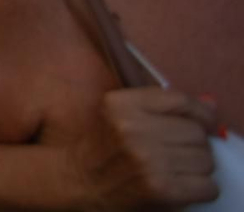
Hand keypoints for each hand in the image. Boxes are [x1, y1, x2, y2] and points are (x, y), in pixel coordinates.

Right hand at [65, 88, 219, 209]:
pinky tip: (182, 185)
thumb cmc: (103, 146)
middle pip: (196, 133)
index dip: (201, 113)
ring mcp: (148, 160)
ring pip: (206, 160)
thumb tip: (210, 105)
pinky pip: (208, 186)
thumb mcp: (120, 113)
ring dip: (198, 167)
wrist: (78, 181)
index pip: (180, 101)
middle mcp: (133, 129)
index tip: (205, 123)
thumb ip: (162, 106)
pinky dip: (202, 188)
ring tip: (176, 169)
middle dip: (195, 144)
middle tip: (178, 151)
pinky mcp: (161, 188)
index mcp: (121, 104)